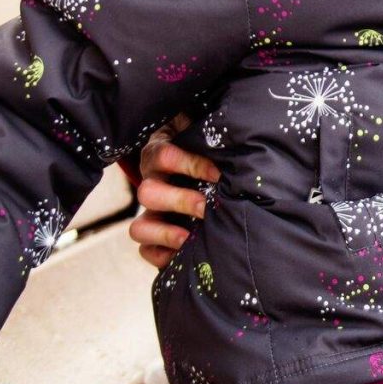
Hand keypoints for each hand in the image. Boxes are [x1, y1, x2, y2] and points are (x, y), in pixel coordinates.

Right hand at [130, 116, 218, 269]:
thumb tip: (243, 128)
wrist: (209, 170)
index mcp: (161, 154)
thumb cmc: (210, 149)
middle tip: (206, 207)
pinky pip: (144, 250)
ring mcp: (150, 213)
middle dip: (179, 200)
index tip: (217, 173)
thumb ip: (216, 133)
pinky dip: (160, 255)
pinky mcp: (153, 238)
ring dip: (165, 233)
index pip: (163, 154)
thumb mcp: (209, 135)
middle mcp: (152, 183)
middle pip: (147, 192)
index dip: (188, 164)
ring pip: (139, 227)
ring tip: (191, 237)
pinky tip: (184, 254)